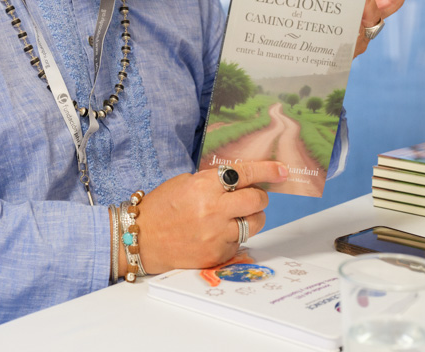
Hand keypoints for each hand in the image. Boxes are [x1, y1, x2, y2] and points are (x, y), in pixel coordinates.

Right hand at [136, 161, 287, 273]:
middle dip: (258, 197)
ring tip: (232, 216)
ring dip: (249, 217)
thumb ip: (213, 182)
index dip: (268, 170)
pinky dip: (233, 235)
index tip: (282, 170)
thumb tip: (241, 180)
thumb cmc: (161, 208)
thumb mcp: (185, 183)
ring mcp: (217, 235)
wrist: (143, 238)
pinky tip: (215, 233)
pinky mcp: (218, 254)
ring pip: (254, 223)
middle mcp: (214, 210)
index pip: (245, 174)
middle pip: (257, 200)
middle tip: (249, 197)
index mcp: (204, 187)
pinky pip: (240, 242)